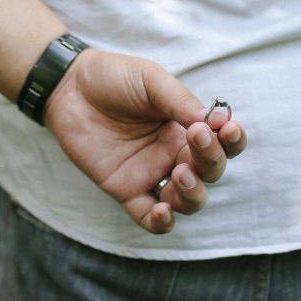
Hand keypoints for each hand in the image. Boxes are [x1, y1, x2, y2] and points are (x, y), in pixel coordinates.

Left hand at [44, 48, 247, 234]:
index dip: (232, 141)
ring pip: (186, 200)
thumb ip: (179, 100)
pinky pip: (147, 217)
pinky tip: (162, 212)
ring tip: (181, 174)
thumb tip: (214, 120)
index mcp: (185, 127)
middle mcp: (172, 153)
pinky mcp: (124, 188)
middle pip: (209, 172)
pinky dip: (160, 222)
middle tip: (197, 141)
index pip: (223, 143)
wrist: (69, 87)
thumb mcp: (150, 80)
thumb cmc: (112, 78)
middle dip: (211, 161)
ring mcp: (149, 173)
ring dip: (193, 194)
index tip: (226, 128)